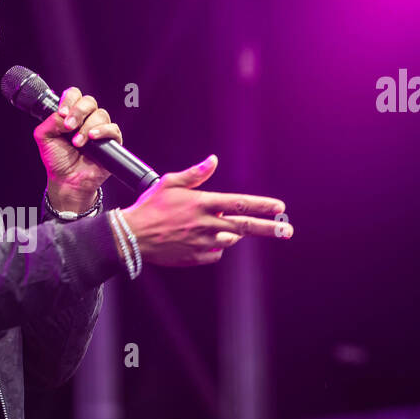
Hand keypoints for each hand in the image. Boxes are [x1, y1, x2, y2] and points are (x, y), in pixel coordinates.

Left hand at [33, 87, 123, 207]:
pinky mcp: (111, 141)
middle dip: (78, 112)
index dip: (69, 100)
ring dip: (86, 127)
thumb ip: (51, 121)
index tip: (62, 113)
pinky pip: (113, 129)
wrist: (66, 180)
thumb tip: (64, 115)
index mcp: (71, 114)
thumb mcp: (44, 137)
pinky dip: (103, 131)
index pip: (74, 95)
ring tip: (77, 143)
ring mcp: (100, 129)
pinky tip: (92, 138)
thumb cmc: (57, 159)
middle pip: (89, 101)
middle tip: (68, 127)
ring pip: (100, 114)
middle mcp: (86, 119)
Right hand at [119, 155, 291, 266]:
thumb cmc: (149, 207)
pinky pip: (214, 253)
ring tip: (219, 228)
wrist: (131, 236)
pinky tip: (202, 240)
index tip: (279, 208)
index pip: (240, 203)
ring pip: (229, 239)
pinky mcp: (195, 258)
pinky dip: (214, 247)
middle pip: (245, 227)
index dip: (262, 206)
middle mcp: (207, 224)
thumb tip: (213, 160)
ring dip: (232, 234)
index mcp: (203, 203)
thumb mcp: (170, 183)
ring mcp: (202, 243)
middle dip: (269, 228)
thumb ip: (195, 174)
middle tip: (287, 230)